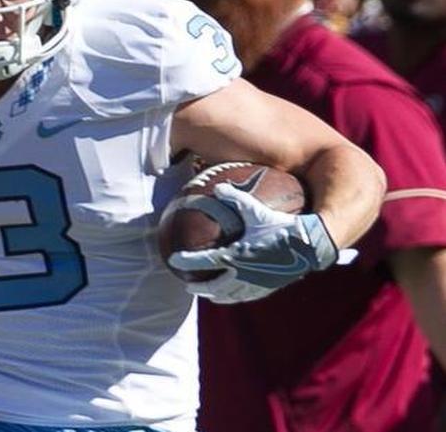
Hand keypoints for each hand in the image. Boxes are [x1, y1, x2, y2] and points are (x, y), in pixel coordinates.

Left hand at [168, 183, 340, 303]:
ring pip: (230, 295)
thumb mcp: (256, 210)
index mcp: (234, 255)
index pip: (203, 261)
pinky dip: (236, 296)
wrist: (309, 246)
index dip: (186, 261)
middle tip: (188, 285)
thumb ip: (235, 199)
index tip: (173, 261)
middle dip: (199, 287)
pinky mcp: (268, 287)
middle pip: (213, 286)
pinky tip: (236, 294)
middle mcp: (242, 273)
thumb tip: (219, 186)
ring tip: (209, 294)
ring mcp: (255, 283)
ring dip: (217, 295)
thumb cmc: (281, 225)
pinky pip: (247, 296)